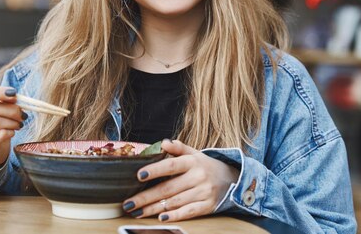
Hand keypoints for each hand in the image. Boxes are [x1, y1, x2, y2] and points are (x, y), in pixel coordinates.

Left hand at [122, 139, 239, 221]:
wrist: (231, 179)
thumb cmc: (205, 166)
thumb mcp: (194, 153)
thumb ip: (178, 148)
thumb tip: (163, 143)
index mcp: (192, 161)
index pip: (171, 165)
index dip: (155, 170)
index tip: (138, 175)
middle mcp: (198, 177)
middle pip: (168, 188)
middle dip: (146, 197)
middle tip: (129, 203)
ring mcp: (203, 192)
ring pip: (174, 202)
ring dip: (154, 209)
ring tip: (137, 211)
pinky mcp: (207, 206)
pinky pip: (188, 212)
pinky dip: (174, 216)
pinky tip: (160, 218)